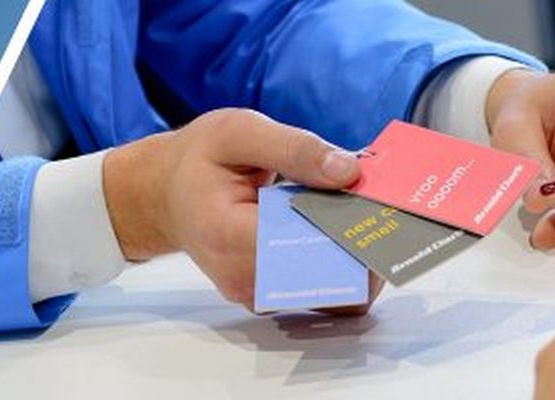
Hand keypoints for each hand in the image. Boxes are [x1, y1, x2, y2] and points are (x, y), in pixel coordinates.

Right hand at [103, 108, 384, 313]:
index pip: (307, 247)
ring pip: (333, 291)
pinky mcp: (271, 295)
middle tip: (390, 209)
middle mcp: (245, 277)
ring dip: (360, 255)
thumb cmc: (198, 160)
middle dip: (367, 244)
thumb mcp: (239, 131)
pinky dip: (345, 262)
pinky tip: (347, 228)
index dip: (353, 232)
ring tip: (367, 214)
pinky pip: (322, 290)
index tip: (386, 209)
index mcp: (229, 233)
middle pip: (328, 277)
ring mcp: (258, 293)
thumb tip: (349, 171)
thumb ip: (295, 148)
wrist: (165, 195)